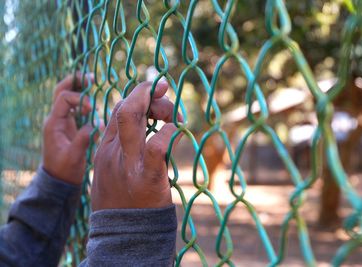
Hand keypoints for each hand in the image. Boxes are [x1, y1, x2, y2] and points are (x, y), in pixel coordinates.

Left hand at [42, 73, 95, 184]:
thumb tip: (96, 123)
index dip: (80, 100)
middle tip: (90, 77)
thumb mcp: (74, 156)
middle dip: (74, 82)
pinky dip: (82, 100)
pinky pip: (73, 107)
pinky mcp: (68, 126)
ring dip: (78, 88)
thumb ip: (83, 139)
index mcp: (54, 124)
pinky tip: (94, 100)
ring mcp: (61, 122)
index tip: (93, 109)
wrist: (59, 180)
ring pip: (66, 97)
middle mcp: (55, 119)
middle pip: (60, 91)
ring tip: (92, 81)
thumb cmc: (65, 170)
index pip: (64, 100)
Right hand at [91, 81, 180, 210]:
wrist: (121, 235)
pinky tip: (176, 131)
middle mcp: (113, 152)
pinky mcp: (147, 177)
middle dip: (144, 92)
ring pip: (132, 118)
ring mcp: (127, 163)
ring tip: (174, 115)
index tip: (154, 94)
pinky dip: (168, 133)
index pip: (116, 110)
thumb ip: (122, 149)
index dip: (136, 96)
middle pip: (124, 107)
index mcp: (105, 149)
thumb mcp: (112, 171)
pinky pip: (155, 146)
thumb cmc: (122, 200)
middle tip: (164, 88)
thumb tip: (143, 130)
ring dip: (157, 106)